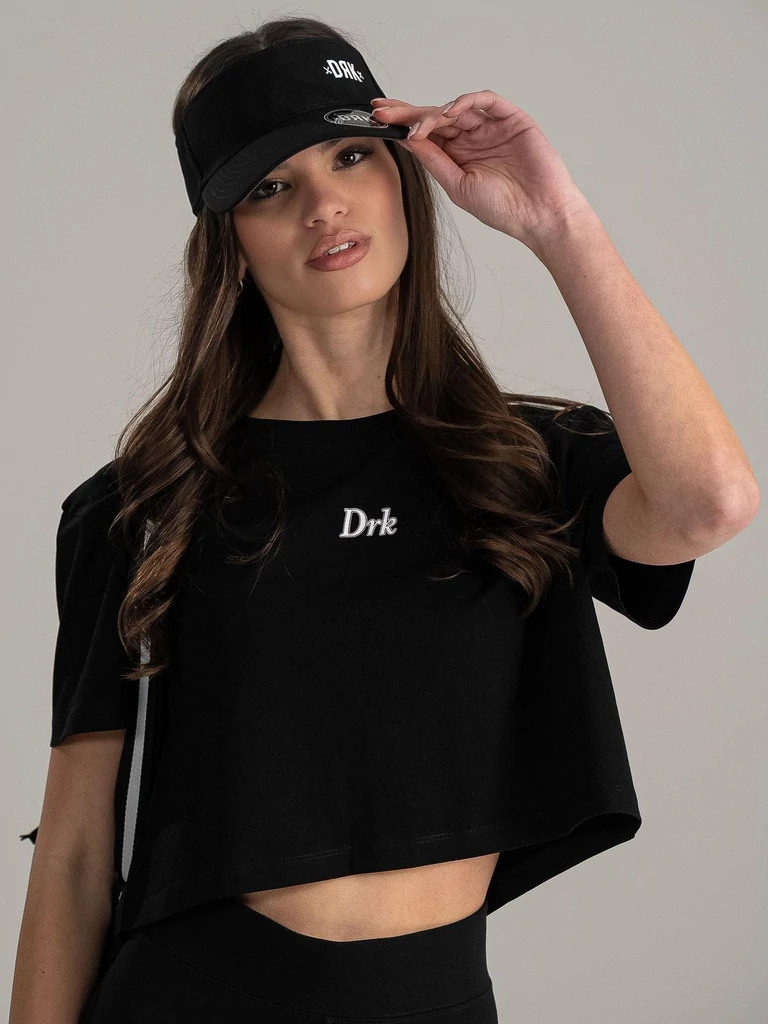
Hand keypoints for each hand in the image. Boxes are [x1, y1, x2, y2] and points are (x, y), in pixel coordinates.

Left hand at [371, 91, 592, 248]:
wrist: (539, 214)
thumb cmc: (503, 208)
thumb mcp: (457, 186)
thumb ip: (434, 160)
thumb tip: (408, 140)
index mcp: (458, 156)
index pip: (426, 134)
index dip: (403, 124)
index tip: (378, 119)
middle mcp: (473, 138)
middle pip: (436, 116)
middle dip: (408, 112)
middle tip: (384, 110)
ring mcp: (491, 127)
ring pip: (457, 107)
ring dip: (435, 112)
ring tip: (420, 125)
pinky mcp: (511, 119)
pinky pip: (486, 100)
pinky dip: (466, 102)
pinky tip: (450, 112)